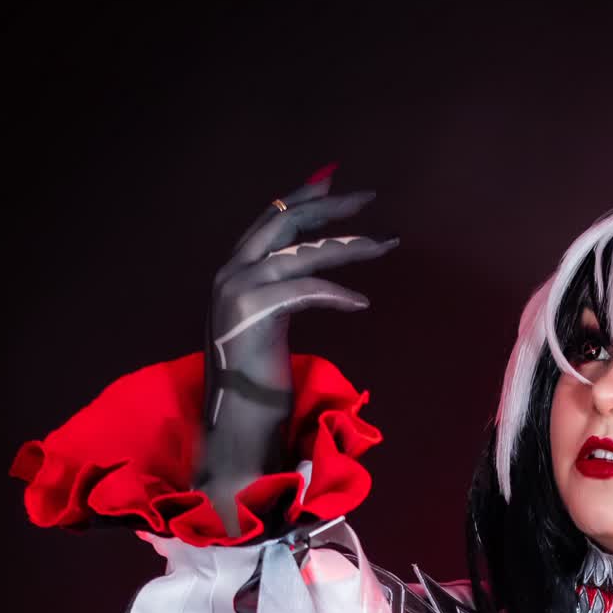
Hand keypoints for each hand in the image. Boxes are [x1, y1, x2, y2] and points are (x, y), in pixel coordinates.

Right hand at [194, 169, 398, 533]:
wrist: (236, 429)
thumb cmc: (257, 389)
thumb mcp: (269, 328)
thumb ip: (281, 295)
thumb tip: (310, 273)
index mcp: (233, 275)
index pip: (270, 222)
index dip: (303, 198)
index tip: (336, 182)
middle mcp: (229, 275)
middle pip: (283, 222)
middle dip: (328, 206)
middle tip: (369, 196)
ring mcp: (236, 293)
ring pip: (300, 254)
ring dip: (347, 247)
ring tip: (383, 244)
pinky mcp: (252, 315)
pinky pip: (304, 291)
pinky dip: (336, 293)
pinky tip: (361, 303)